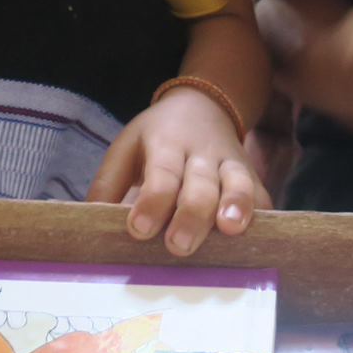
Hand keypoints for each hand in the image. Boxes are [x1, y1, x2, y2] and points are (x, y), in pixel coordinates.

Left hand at [88, 89, 270, 255]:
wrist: (203, 106)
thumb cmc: (156, 139)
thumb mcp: (126, 148)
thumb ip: (109, 185)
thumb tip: (91, 225)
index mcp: (165, 144)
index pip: (160, 173)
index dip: (152, 202)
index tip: (138, 229)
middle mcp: (201, 153)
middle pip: (200, 183)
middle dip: (191, 214)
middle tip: (178, 246)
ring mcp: (231, 163)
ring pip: (237, 183)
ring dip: (236, 206)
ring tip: (229, 230)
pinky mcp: (252, 176)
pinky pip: (261, 195)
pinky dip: (261, 216)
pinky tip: (258, 238)